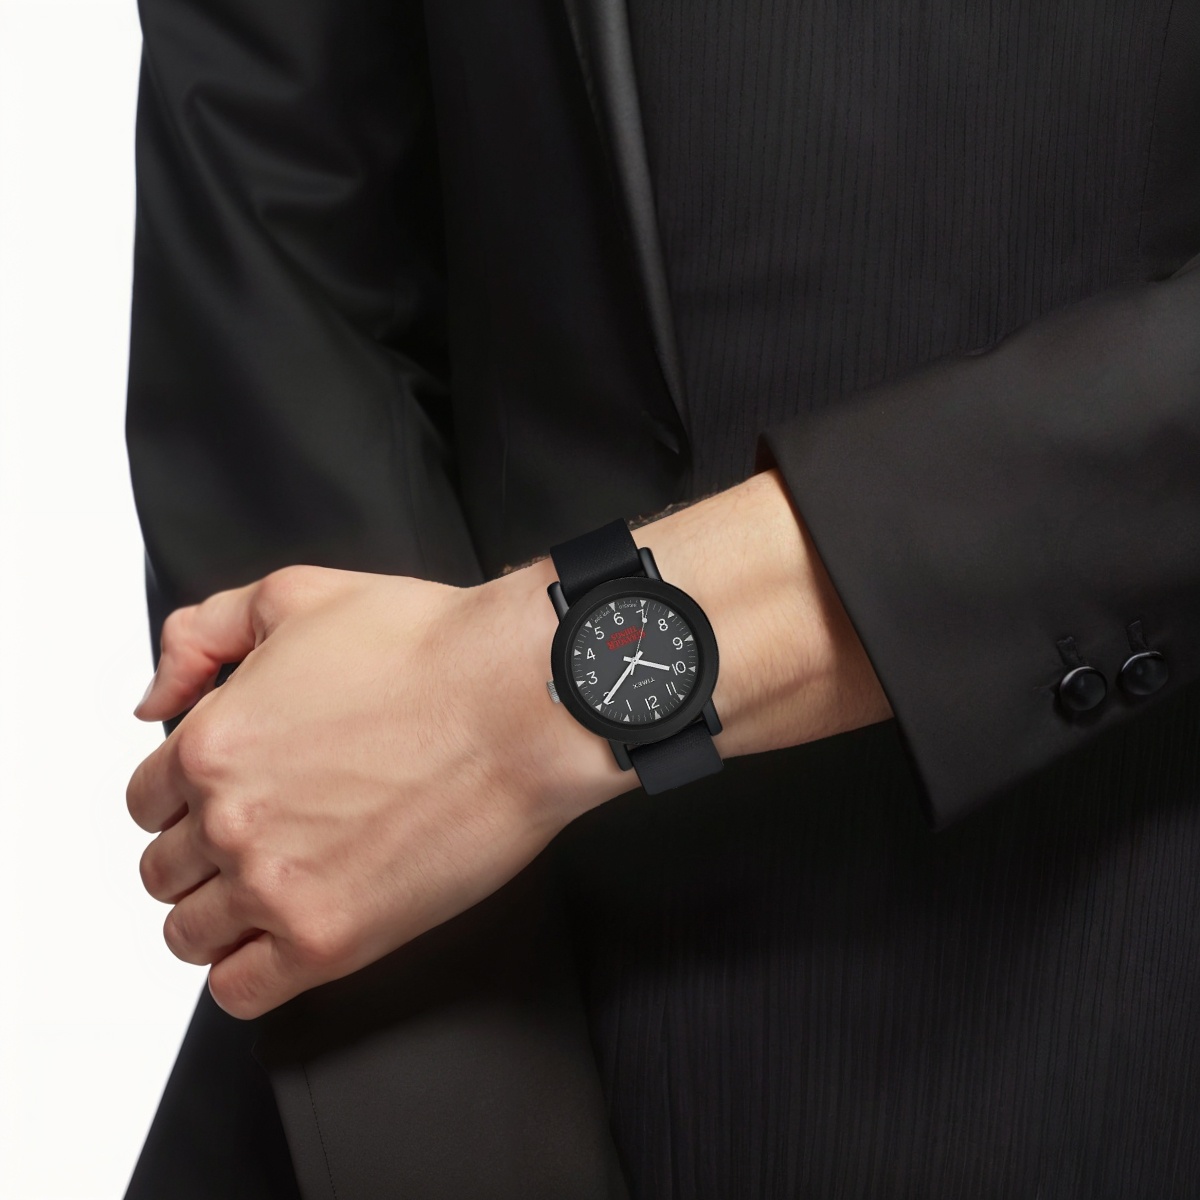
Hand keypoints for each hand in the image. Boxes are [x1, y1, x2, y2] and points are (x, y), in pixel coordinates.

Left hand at [127, 471, 889, 1020]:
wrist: (523, 698)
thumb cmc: (433, 648)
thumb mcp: (297, 595)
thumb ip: (201, 634)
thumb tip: (155, 696)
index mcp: (212, 741)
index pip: (146, 800)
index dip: (184, 795)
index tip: (220, 797)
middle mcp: (230, 820)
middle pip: (164, 869)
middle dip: (200, 853)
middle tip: (258, 837)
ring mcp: (275, 886)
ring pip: (188, 934)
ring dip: (218, 914)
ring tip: (270, 890)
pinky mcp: (330, 940)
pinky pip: (239, 991)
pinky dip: (246, 972)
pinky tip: (282, 940)